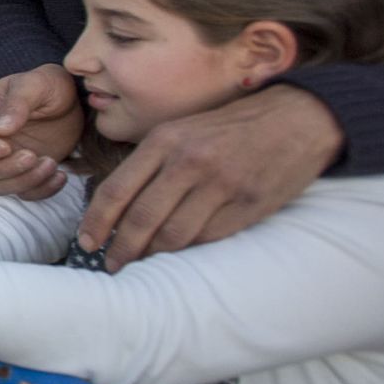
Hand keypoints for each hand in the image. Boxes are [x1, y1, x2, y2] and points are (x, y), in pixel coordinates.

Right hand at [0, 63, 83, 198]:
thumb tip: (0, 130)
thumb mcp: (35, 84)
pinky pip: (25, 194)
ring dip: (23, 181)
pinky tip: (61, 174)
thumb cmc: (49, 85)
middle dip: (3, 169)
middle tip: (32, 156)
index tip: (6, 147)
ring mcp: (7, 160)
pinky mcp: (27, 173)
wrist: (74, 100)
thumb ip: (17, 104)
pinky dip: (42, 191)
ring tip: (50, 163)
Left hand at [82, 84, 342, 264]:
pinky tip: (178, 256)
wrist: (297, 119)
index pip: (117, 189)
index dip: (96, 222)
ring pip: (173, 236)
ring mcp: (222, 185)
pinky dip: (188, 251)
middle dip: (121, 249)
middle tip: (111, 265)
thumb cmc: (230, 127)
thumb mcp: (183, 129)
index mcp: (165, 140)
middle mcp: (190, 162)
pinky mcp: (249, 205)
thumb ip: (151, 163)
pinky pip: (208, 239)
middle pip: (141, 219)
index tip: (86, 241)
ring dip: (152, 256)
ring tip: (141, 264)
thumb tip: (115, 208)